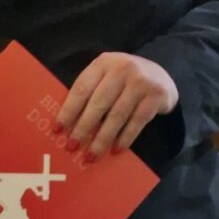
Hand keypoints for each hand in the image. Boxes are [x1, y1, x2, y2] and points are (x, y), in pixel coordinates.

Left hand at [55, 53, 178, 160]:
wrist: (160, 77)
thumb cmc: (124, 81)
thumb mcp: (106, 77)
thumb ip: (90, 93)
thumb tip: (65, 125)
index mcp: (104, 63)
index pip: (82, 88)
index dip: (68, 110)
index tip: (57, 130)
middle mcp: (123, 68)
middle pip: (99, 102)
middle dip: (83, 128)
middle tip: (72, 147)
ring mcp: (141, 81)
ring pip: (117, 115)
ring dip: (102, 139)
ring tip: (91, 155)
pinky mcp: (156, 95)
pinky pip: (136, 122)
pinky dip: (125, 138)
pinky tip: (116, 150)